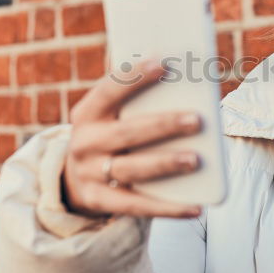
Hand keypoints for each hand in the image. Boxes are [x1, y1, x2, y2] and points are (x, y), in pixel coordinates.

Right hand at [61, 57, 203, 219]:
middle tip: (197, 120)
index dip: (135, 77)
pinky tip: (196, 207)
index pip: (109, 90)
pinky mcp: (99, 201)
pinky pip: (137, 207)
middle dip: (162, 125)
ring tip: (197, 160)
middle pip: (126, 132)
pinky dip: (168, 208)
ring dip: (165, 163)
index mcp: (87, 112)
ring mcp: (89, 174)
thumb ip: (138, 102)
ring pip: (132, 169)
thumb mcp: (113, 115)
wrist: (76, 177)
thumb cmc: (111, 133)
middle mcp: (84, 142)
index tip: (164, 64)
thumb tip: (187, 85)